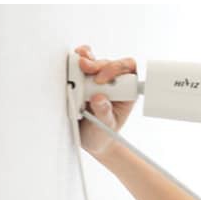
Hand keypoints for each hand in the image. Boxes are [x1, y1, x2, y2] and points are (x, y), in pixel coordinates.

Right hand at [72, 44, 137, 158]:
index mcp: (126, 93)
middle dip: (97, 64)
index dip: (116, 70)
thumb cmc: (102, 133)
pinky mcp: (83, 78)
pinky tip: (71, 64)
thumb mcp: (106, 128)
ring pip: (94, 60)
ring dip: (84, 61)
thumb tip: (99, 98)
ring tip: (76, 69)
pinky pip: (80, 64)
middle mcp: (113, 83)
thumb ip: (104, 114)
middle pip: (109, 63)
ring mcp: (97, 78)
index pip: (129, 71)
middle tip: (85, 68)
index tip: (101, 80)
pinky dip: (74, 62)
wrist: (89, 138)